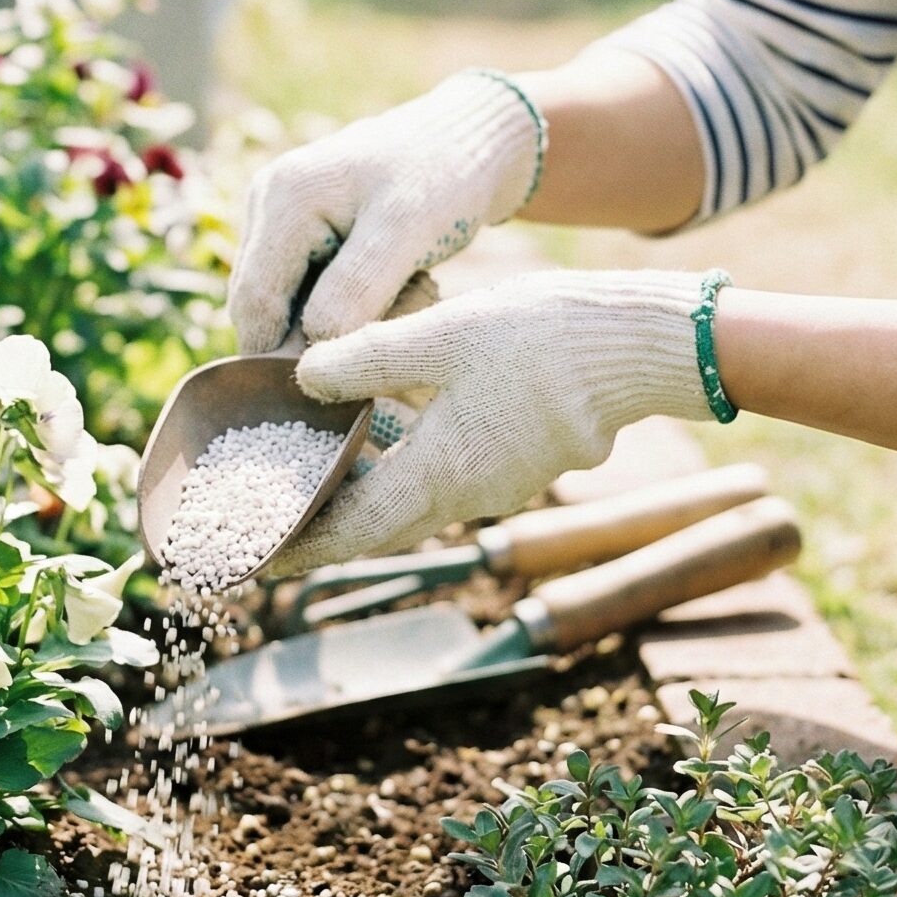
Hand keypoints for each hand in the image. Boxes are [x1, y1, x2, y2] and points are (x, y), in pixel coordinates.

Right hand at [227, 70, 544, 353]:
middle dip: (311, 338)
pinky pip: (305, 289)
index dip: (280, 355)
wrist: (472, 139)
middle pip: (262, 306)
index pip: (254, 302)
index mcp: (283, 199)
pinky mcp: (301, 230)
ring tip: (400, 303)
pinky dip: (343, 305)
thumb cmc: (445, 176)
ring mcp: (280, 215)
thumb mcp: (406, 231)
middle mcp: (268, 203)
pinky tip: (394, 292)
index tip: (338, 380)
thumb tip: (311, 350)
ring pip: (285, 302)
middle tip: (380, 342)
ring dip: (331, 323)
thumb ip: (355, 288)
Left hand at [264, 268, 713, 579]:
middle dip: (324, 524)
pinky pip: (444, 475)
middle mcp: (469, 494)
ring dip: (363, 490)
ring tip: (312, 467)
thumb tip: (302, 377)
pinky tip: (379, 424)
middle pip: (378, 523)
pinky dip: (401, 463)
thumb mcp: (439, 336)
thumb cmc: (542, 338)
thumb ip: (366, 359)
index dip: (301, 546)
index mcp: (443, 474)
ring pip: (411, 498)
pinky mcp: (520, 459)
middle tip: (271, 517)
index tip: (256, 560)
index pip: (354, 530)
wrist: (641, 344)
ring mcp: (500, 481)